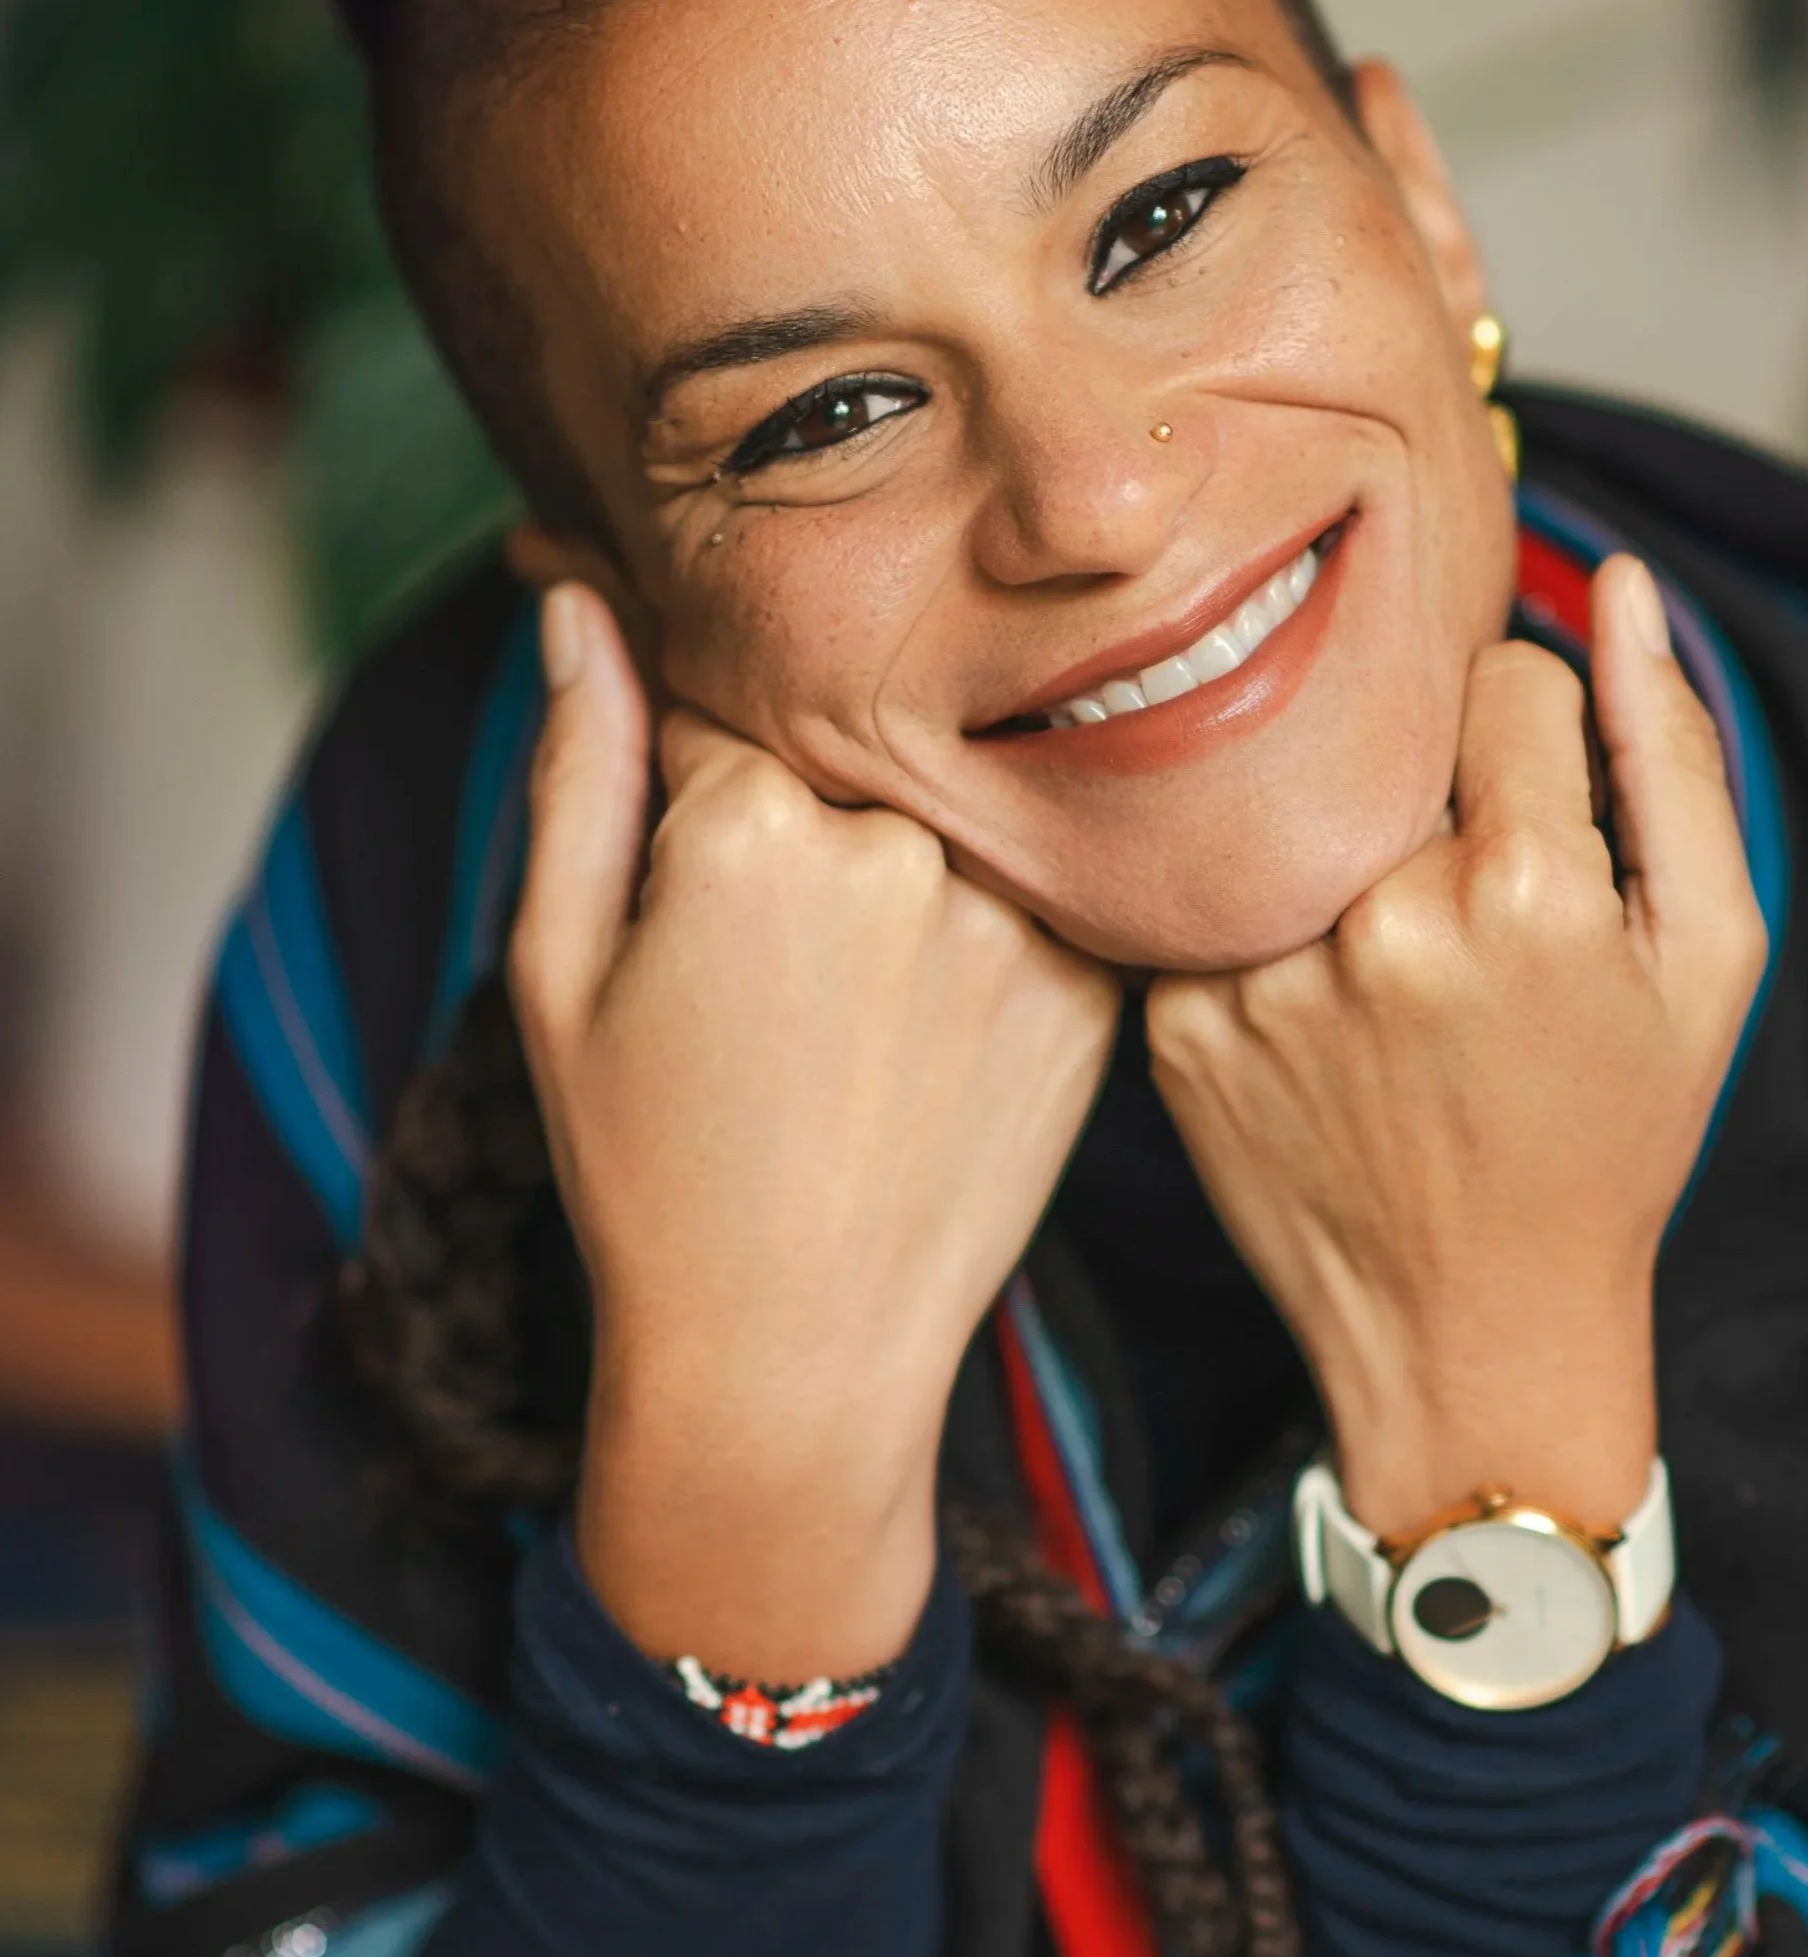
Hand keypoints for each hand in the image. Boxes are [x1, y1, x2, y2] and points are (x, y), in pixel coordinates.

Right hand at [510, 585, 1120, 1680]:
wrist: (794, 1360)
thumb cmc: (649, 1169)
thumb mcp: (563, 967)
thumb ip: (581, 762)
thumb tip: (577, 596)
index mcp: (756, 822)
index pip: (729, 692)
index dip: (697, 769)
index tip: (693, 856)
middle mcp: (906, 844)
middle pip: (849, 743)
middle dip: (802, 807)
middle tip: (773, 960)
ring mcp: (1019, 913)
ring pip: (949, 808)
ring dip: (904, 860)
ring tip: (846, 1013)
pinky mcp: (1095, 981)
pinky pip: (1032, 886)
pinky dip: (983, 924)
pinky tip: (923, 1034)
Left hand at [1147, 556, 1764, 1541]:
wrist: (1471, 1331)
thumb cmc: (1611, 1135)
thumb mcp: (1706, 956)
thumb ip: (1670, 752)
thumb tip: (1613, 580)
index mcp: (1525, 889)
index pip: (1508, 675)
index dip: (1541, 743)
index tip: (1545, 826)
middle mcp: (1378, 920)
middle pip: (1388, 734)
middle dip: (1433, 788)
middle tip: (1465, 902)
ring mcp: (1261, 974)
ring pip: (1294, 803)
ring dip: (1343, 850)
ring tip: (1395, 970)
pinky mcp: (1176, 1023)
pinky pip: (1221, 895)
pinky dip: (1271, 927)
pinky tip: (1323, 1018)